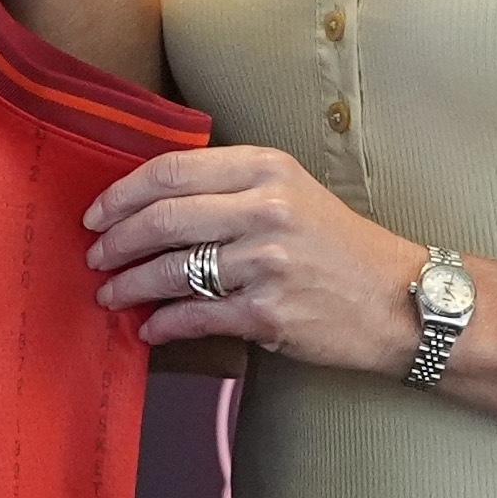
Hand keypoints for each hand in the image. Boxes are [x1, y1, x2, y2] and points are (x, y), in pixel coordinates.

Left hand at [83, 146, 432, 366]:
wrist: (401, 300)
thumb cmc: (339, 245)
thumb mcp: (292, 191)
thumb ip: (230, 187)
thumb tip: (151, 202)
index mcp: (266, 169)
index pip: (171, 171)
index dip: (122, 193)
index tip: (97, 212)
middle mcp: (265, 210)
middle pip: (162, 219)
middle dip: (116, 241)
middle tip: (95, 255)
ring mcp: (267, 263)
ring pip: (172, 271)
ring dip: (129, 285)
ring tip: (110, 293)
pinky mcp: (268, 313)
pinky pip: (195, 317)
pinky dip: (162, 324)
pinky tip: (148, 328)